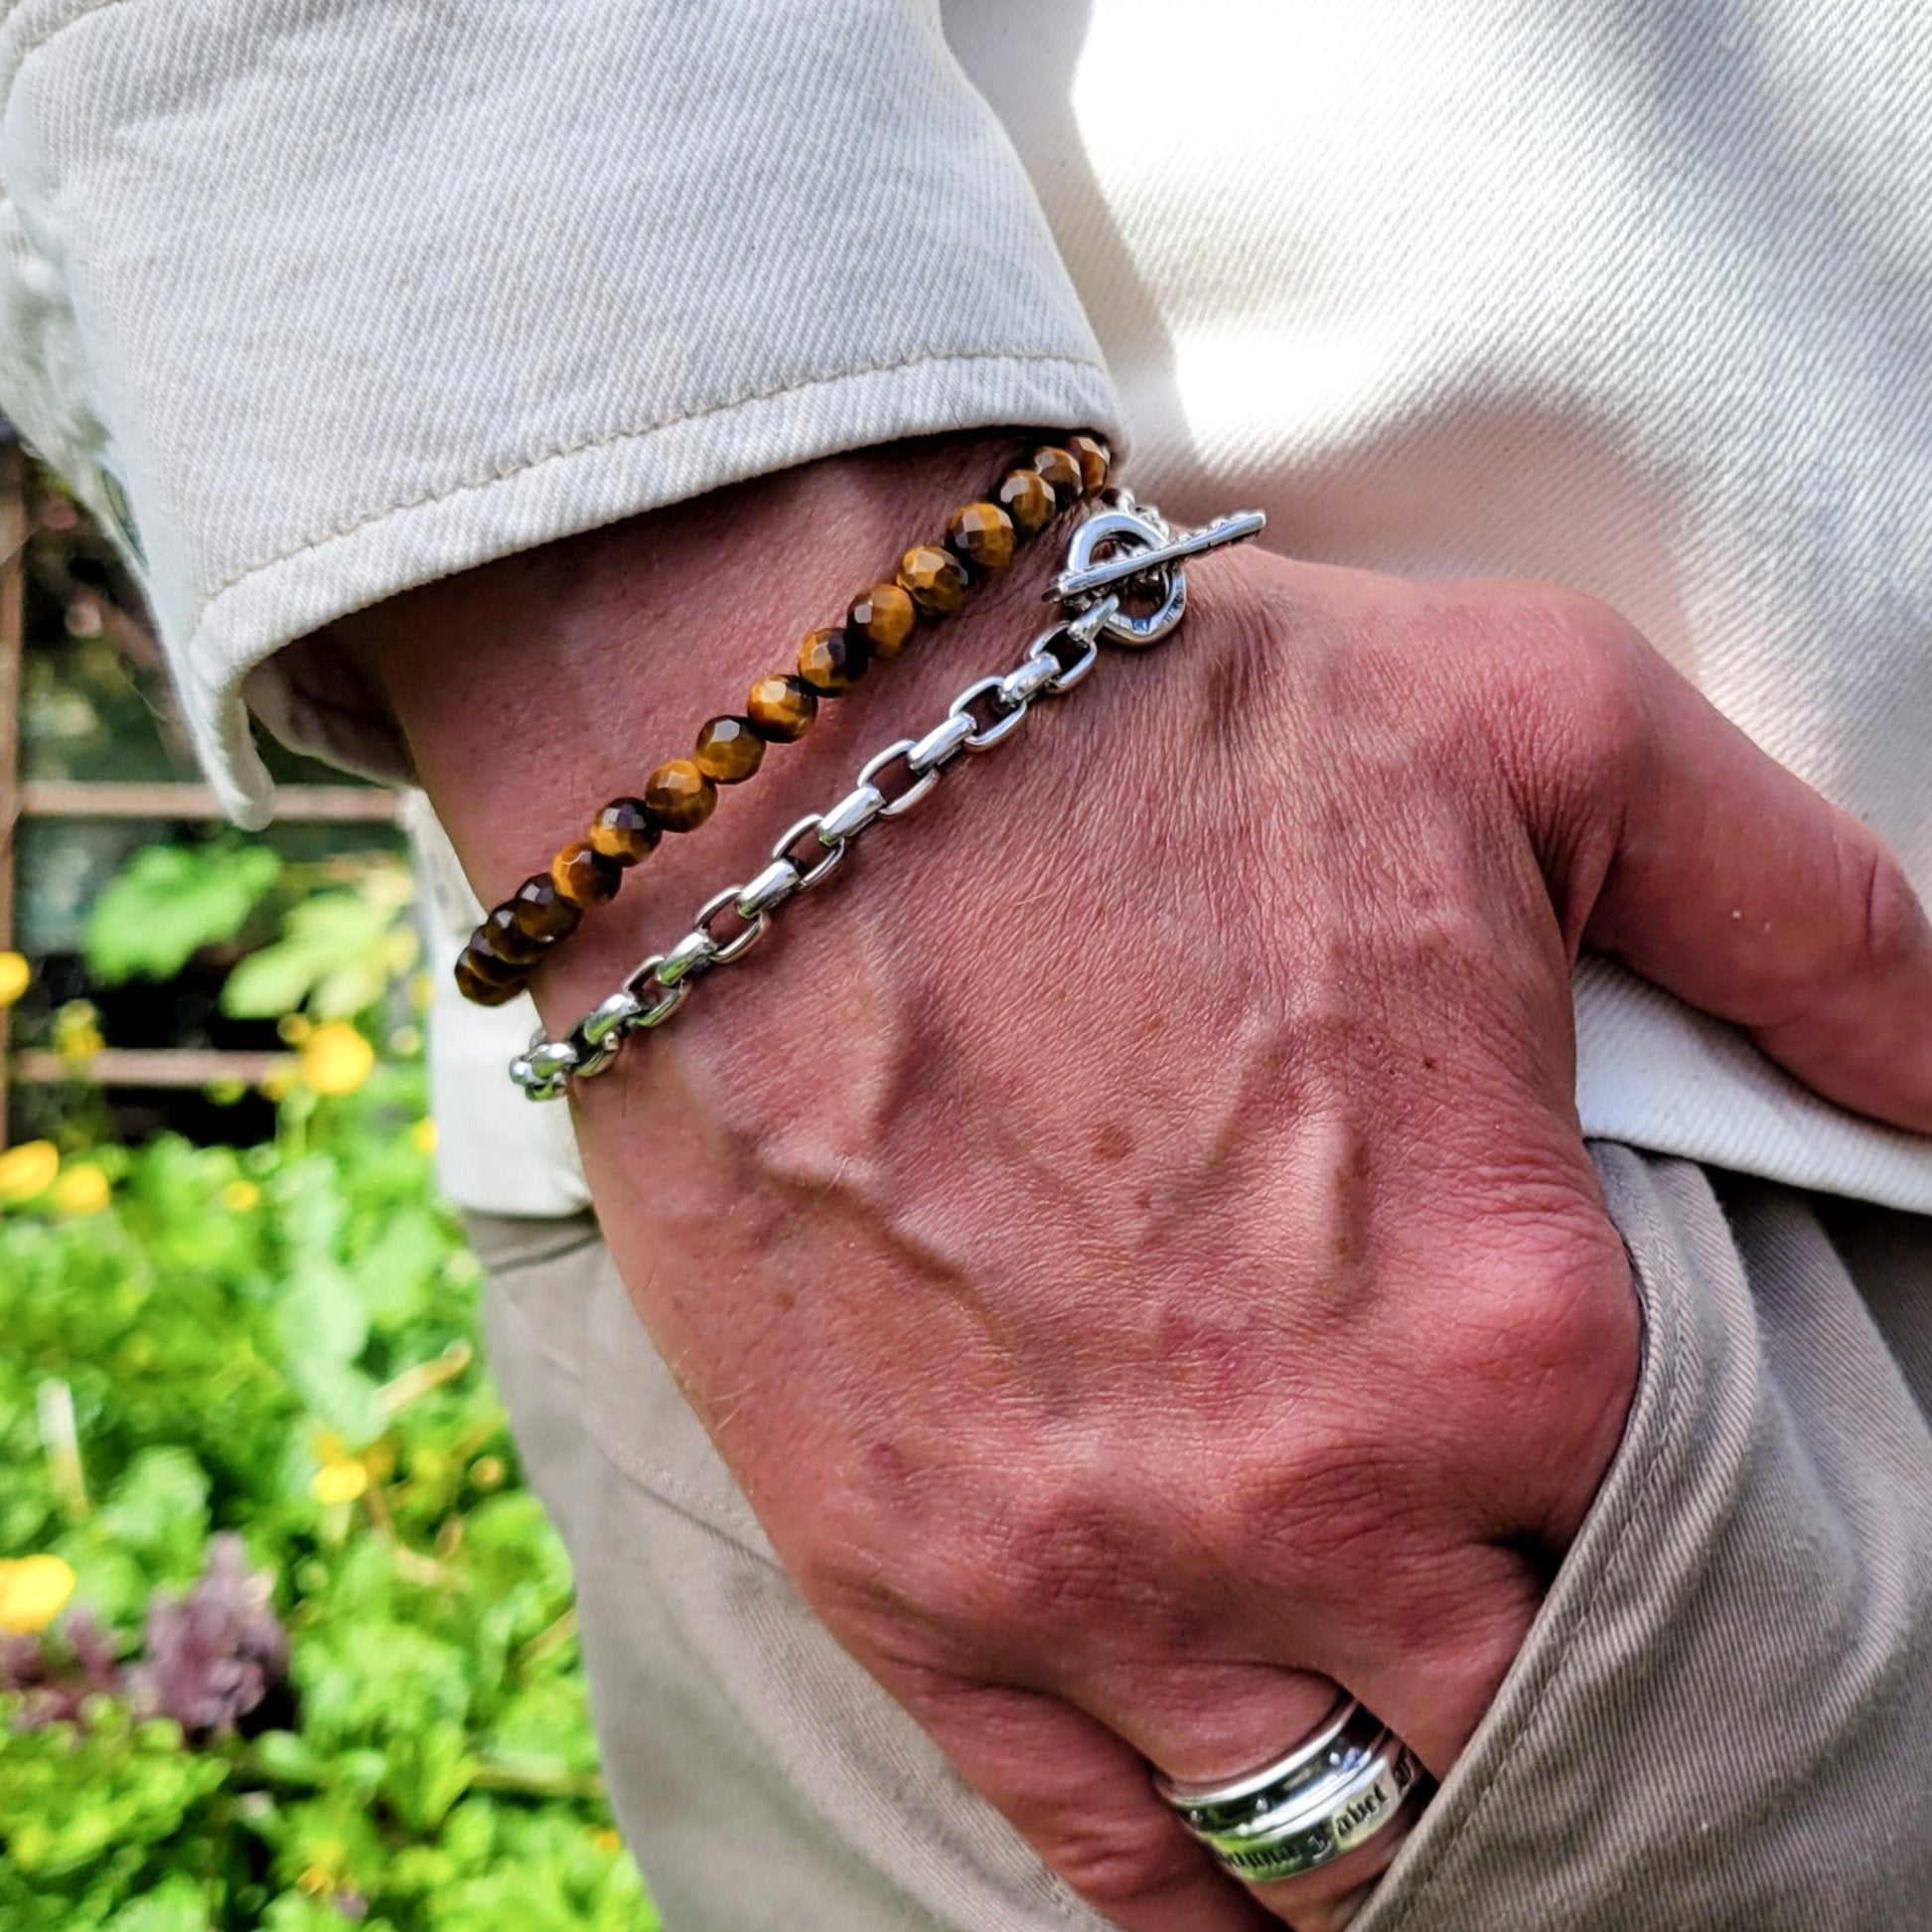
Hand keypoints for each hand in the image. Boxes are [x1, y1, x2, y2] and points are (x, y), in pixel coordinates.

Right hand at [352, 442, 1931, 1929]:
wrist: (789, 761)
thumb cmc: (1160, 728)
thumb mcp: (1552, 736)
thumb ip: (1824, 929)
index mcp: (1509, 1321)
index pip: (1691, 1551)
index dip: (1689, 1535)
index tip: (1646, 1503)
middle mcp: (1315, 1498)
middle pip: (1518, 1720)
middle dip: (1548, 1680)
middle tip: (1528, 1622)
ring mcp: (1091, 1568)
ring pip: (1329, 1838)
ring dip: (1397, 1807)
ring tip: (1409, 1744)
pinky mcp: (904, 1575)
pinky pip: (1097, 1849)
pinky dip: (1204, 1892)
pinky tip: (1253, 1859)